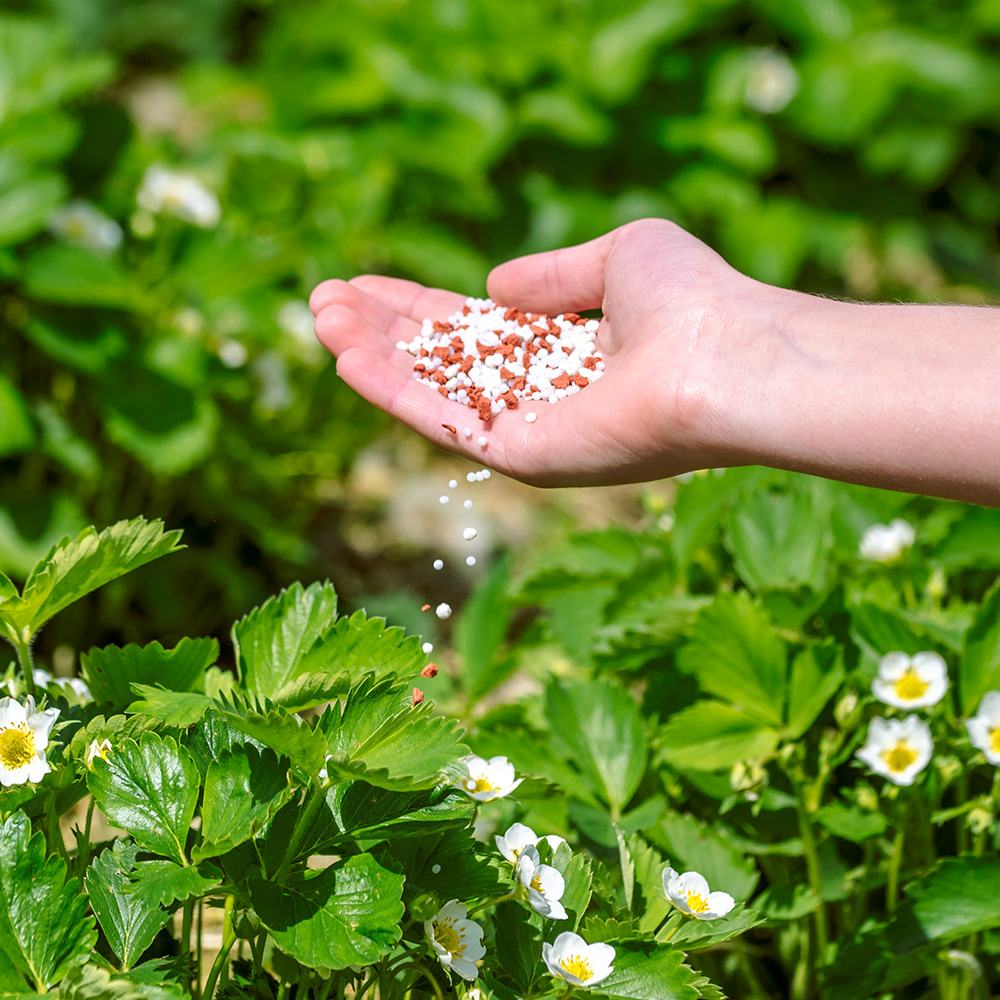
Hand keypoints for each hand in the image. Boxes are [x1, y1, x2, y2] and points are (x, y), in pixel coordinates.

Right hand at [309, 219, 761, 486]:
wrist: (727, 358)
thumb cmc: (692, 301)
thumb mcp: (620, 255)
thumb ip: (554, 273)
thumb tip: (491, 283)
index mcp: (565, 352)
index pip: (474, 329)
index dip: (418, 308)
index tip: (364, 285)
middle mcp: (541, 397)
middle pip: (444, 362)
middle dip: (383, 331)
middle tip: (323, 299)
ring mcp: (529, 431)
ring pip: (433, 392)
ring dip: (373, 356)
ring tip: (319, 317)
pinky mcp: (520, 458)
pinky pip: (444, 422)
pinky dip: (392, 390)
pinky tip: (344, 357)